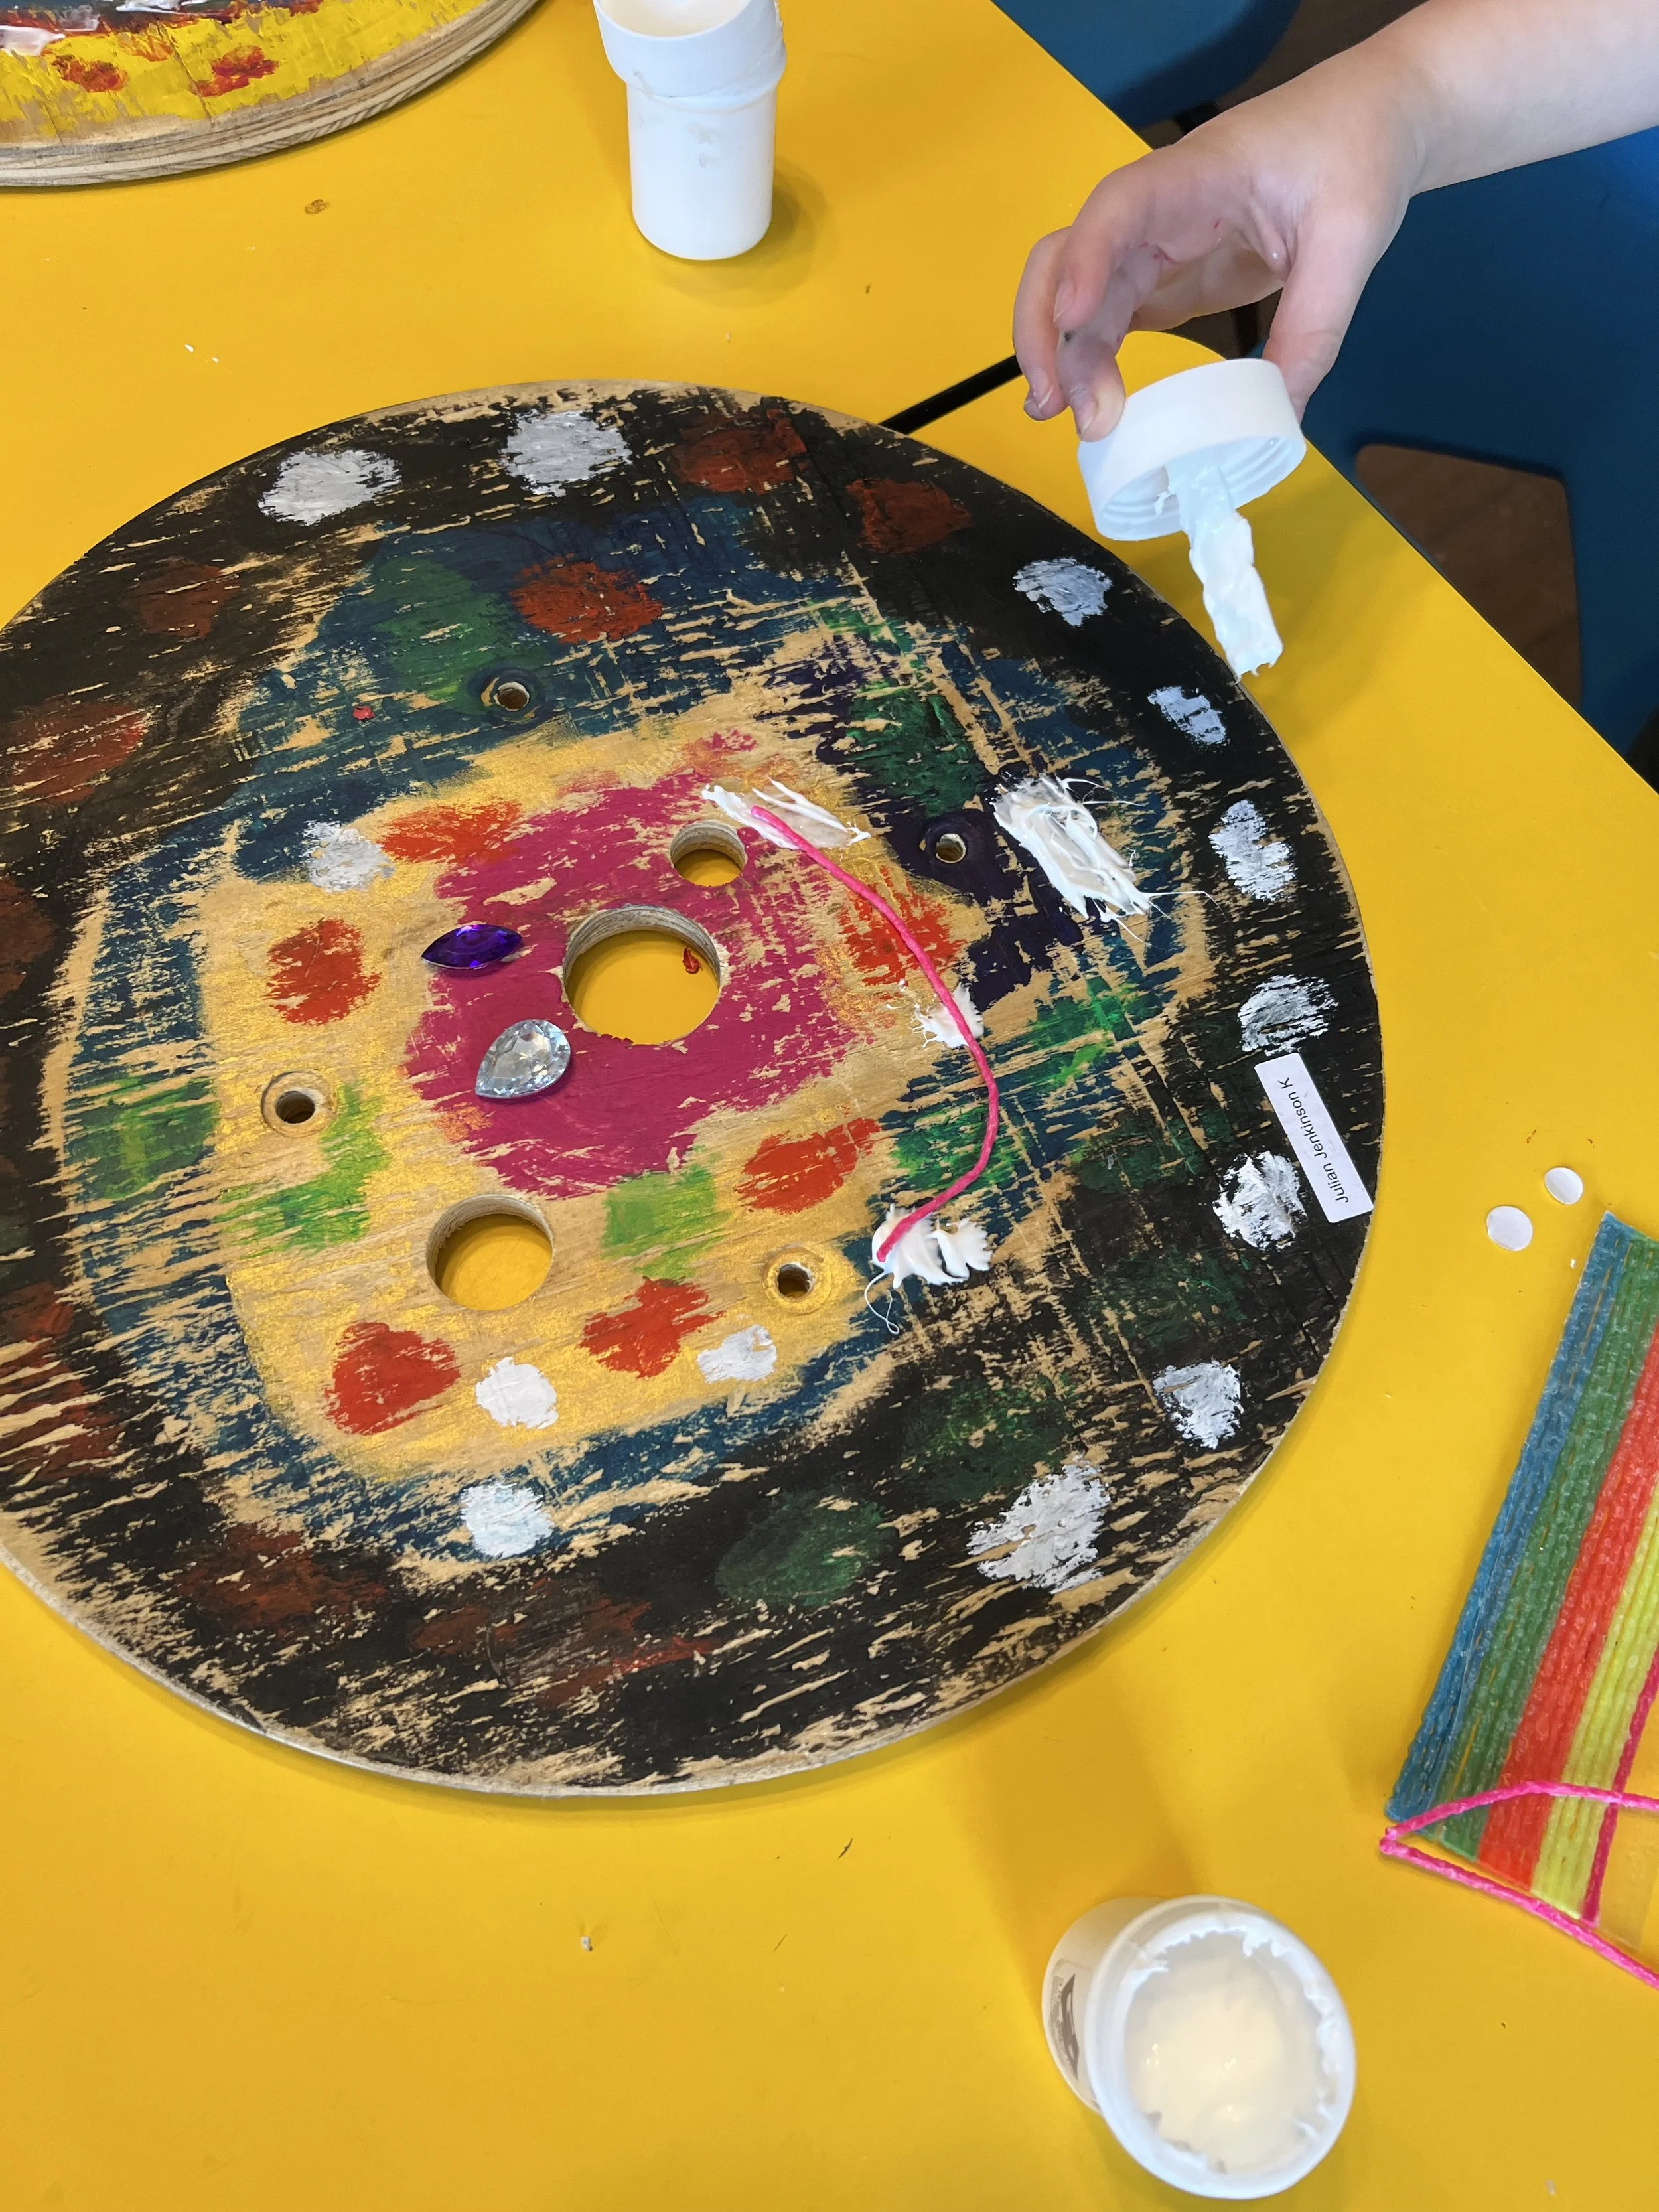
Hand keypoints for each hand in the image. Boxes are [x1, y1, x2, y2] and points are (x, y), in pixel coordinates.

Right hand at [1014, 52, 1425, 437]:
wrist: (1372, 122)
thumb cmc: (1358, 154)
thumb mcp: (1350, 242)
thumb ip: (1314, 328)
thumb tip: (1280, 421)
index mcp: (1198, 176)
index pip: (1118, 206)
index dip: (1086, 258)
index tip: (1074, 318)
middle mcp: (1158, 209)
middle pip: (1068, 256)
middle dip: (1048, 329)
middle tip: (1057, 406)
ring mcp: (1157, 245)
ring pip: (1079, 295)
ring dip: (1064, 357)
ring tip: (1073, 420)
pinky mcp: (1170, 278)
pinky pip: (1113, 318)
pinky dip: (1093, 362)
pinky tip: (1094, 406)